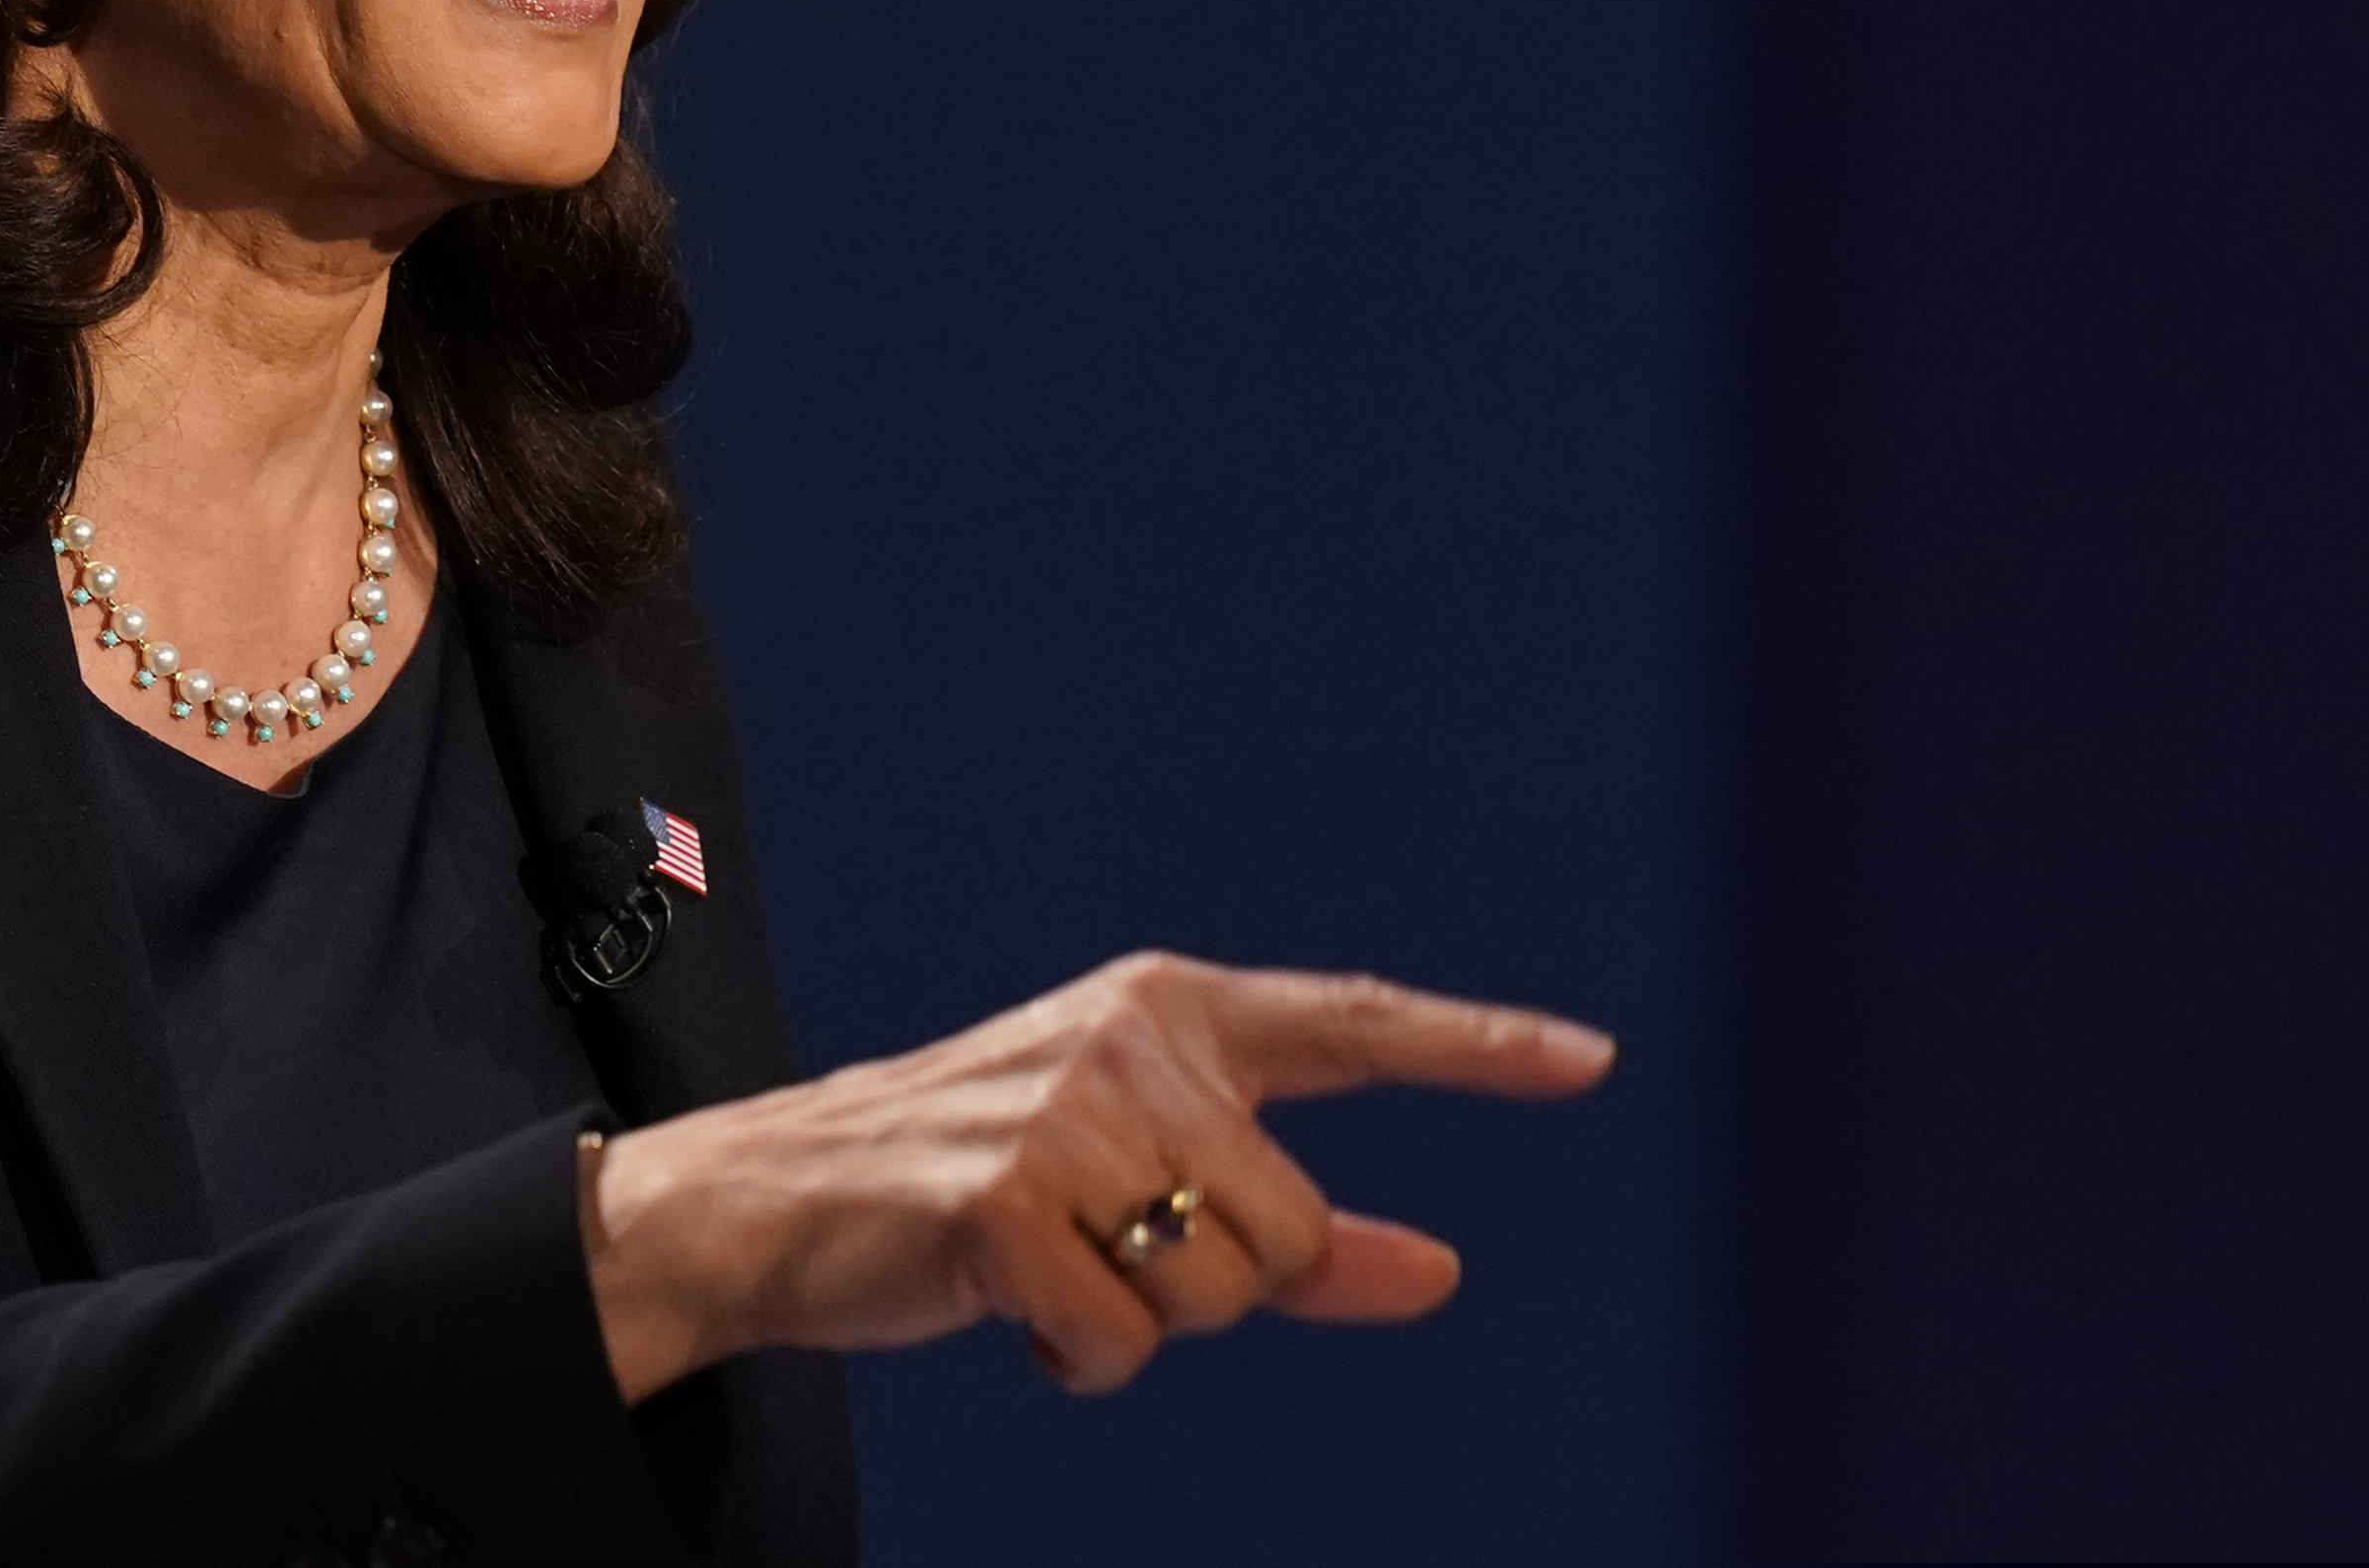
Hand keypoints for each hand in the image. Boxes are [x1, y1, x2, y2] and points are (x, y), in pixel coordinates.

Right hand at [577, 951, 1612, 1400]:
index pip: (1349, 1022)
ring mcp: (1064, 1113)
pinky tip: (1008, 1304)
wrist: (781, 1195)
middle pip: (1285, 1228)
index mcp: (1165, 1011)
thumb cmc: (974, 1188)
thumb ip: (1295, 1227)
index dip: (1474, 1046)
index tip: (1588, 1059)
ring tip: (1046, 1270)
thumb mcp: (1136, 1183)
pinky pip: (1122, 1340)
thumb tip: (1434, 1269)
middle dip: (1210, 1282)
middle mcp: (1126, 1041)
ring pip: (1216, 1289)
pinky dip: (1077, 1357)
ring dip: (1136, 1321)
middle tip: (1096, 1250)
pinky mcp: (1007, 1198)